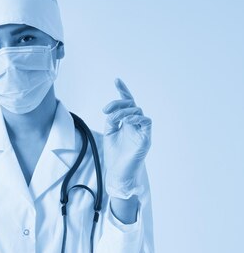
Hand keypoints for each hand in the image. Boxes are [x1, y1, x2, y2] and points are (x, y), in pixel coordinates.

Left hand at [102, 78, 151, 198]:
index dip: (123, 91)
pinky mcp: (146, 138)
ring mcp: (141, 130)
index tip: (117, 80)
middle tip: (106, 110)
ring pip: (137, 112)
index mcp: (126, 122)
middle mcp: (135, 124)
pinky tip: (127, 121)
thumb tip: (112, 112)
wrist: (118, 172)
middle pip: (131, 105)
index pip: (127, 103)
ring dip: (124, 112)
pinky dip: (136, 118)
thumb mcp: (109, 133)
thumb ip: (111, 120)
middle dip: (119, 103)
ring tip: (115, 118)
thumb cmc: (115, 155)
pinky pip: (146, 122)